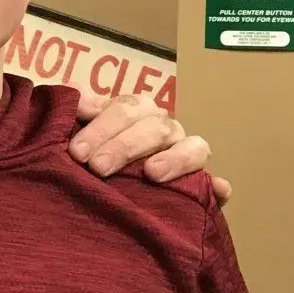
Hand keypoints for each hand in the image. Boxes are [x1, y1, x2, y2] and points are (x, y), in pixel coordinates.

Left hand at [70, 92, 232, 204]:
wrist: (101, 186)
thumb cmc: (86, 154)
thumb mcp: (76, 132)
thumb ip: (76, 112)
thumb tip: (78, 102)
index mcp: (135, 112)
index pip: (127, 108)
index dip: (103, 127)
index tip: (77, 151)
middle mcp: (163, 130)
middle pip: (155, 127)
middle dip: (125, 145)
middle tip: (98, 167)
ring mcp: (185, 155)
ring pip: (193, 147)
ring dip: (175, 158)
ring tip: (152, 173)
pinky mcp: (202, 186)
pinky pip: (216, 184)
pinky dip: (217, 186)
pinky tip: (218, 190)